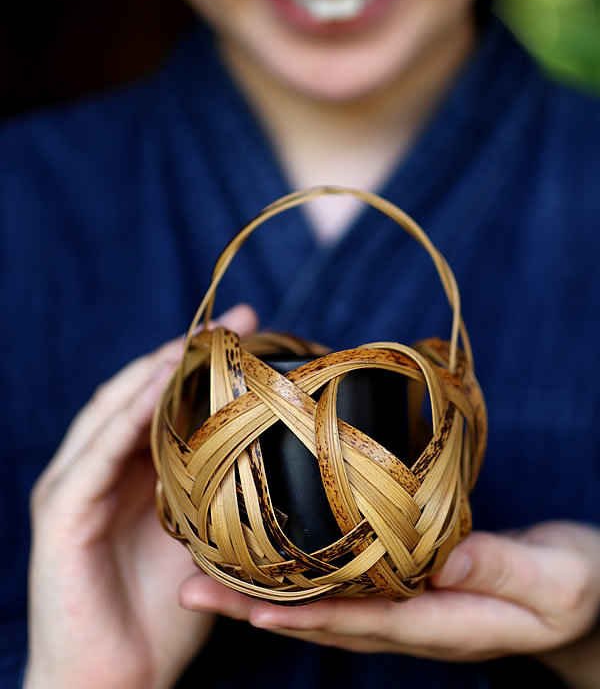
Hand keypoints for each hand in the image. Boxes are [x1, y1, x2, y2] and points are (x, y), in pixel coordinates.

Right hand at [25, 304, 257, 688]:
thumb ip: (224, 496)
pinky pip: (99, 452)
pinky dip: (130, 413)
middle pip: (141, 391)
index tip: (256, 333)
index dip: (202, 363)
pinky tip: (162, 382)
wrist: (117, 684)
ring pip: (116, 408)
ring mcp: (75, 485)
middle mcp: (100, 468)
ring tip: (203, 338)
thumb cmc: (164, 618)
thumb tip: (281, 458)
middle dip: (187, 350)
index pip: (163, 400)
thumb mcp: (206, 541)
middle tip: (240, 319)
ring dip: (159, 367)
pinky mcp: (61, 512)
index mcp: (132, 473)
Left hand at [179, 521, 599, 663]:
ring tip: (206, 571)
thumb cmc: (575, 587)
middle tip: (189, 587)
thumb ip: (500, 570)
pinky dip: (304, 569)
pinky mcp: (410, 580)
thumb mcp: (552, 580)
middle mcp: (413, 619)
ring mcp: (408, 603)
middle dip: (255, 606)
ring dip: (266, 588)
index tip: (242, 607)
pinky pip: (347, 580)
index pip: (359, 624)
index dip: (299, 617)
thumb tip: (442, 557)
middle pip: (323, 617)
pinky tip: (274, 551)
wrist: (585, 593)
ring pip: (326, 600)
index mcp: (443, 622)